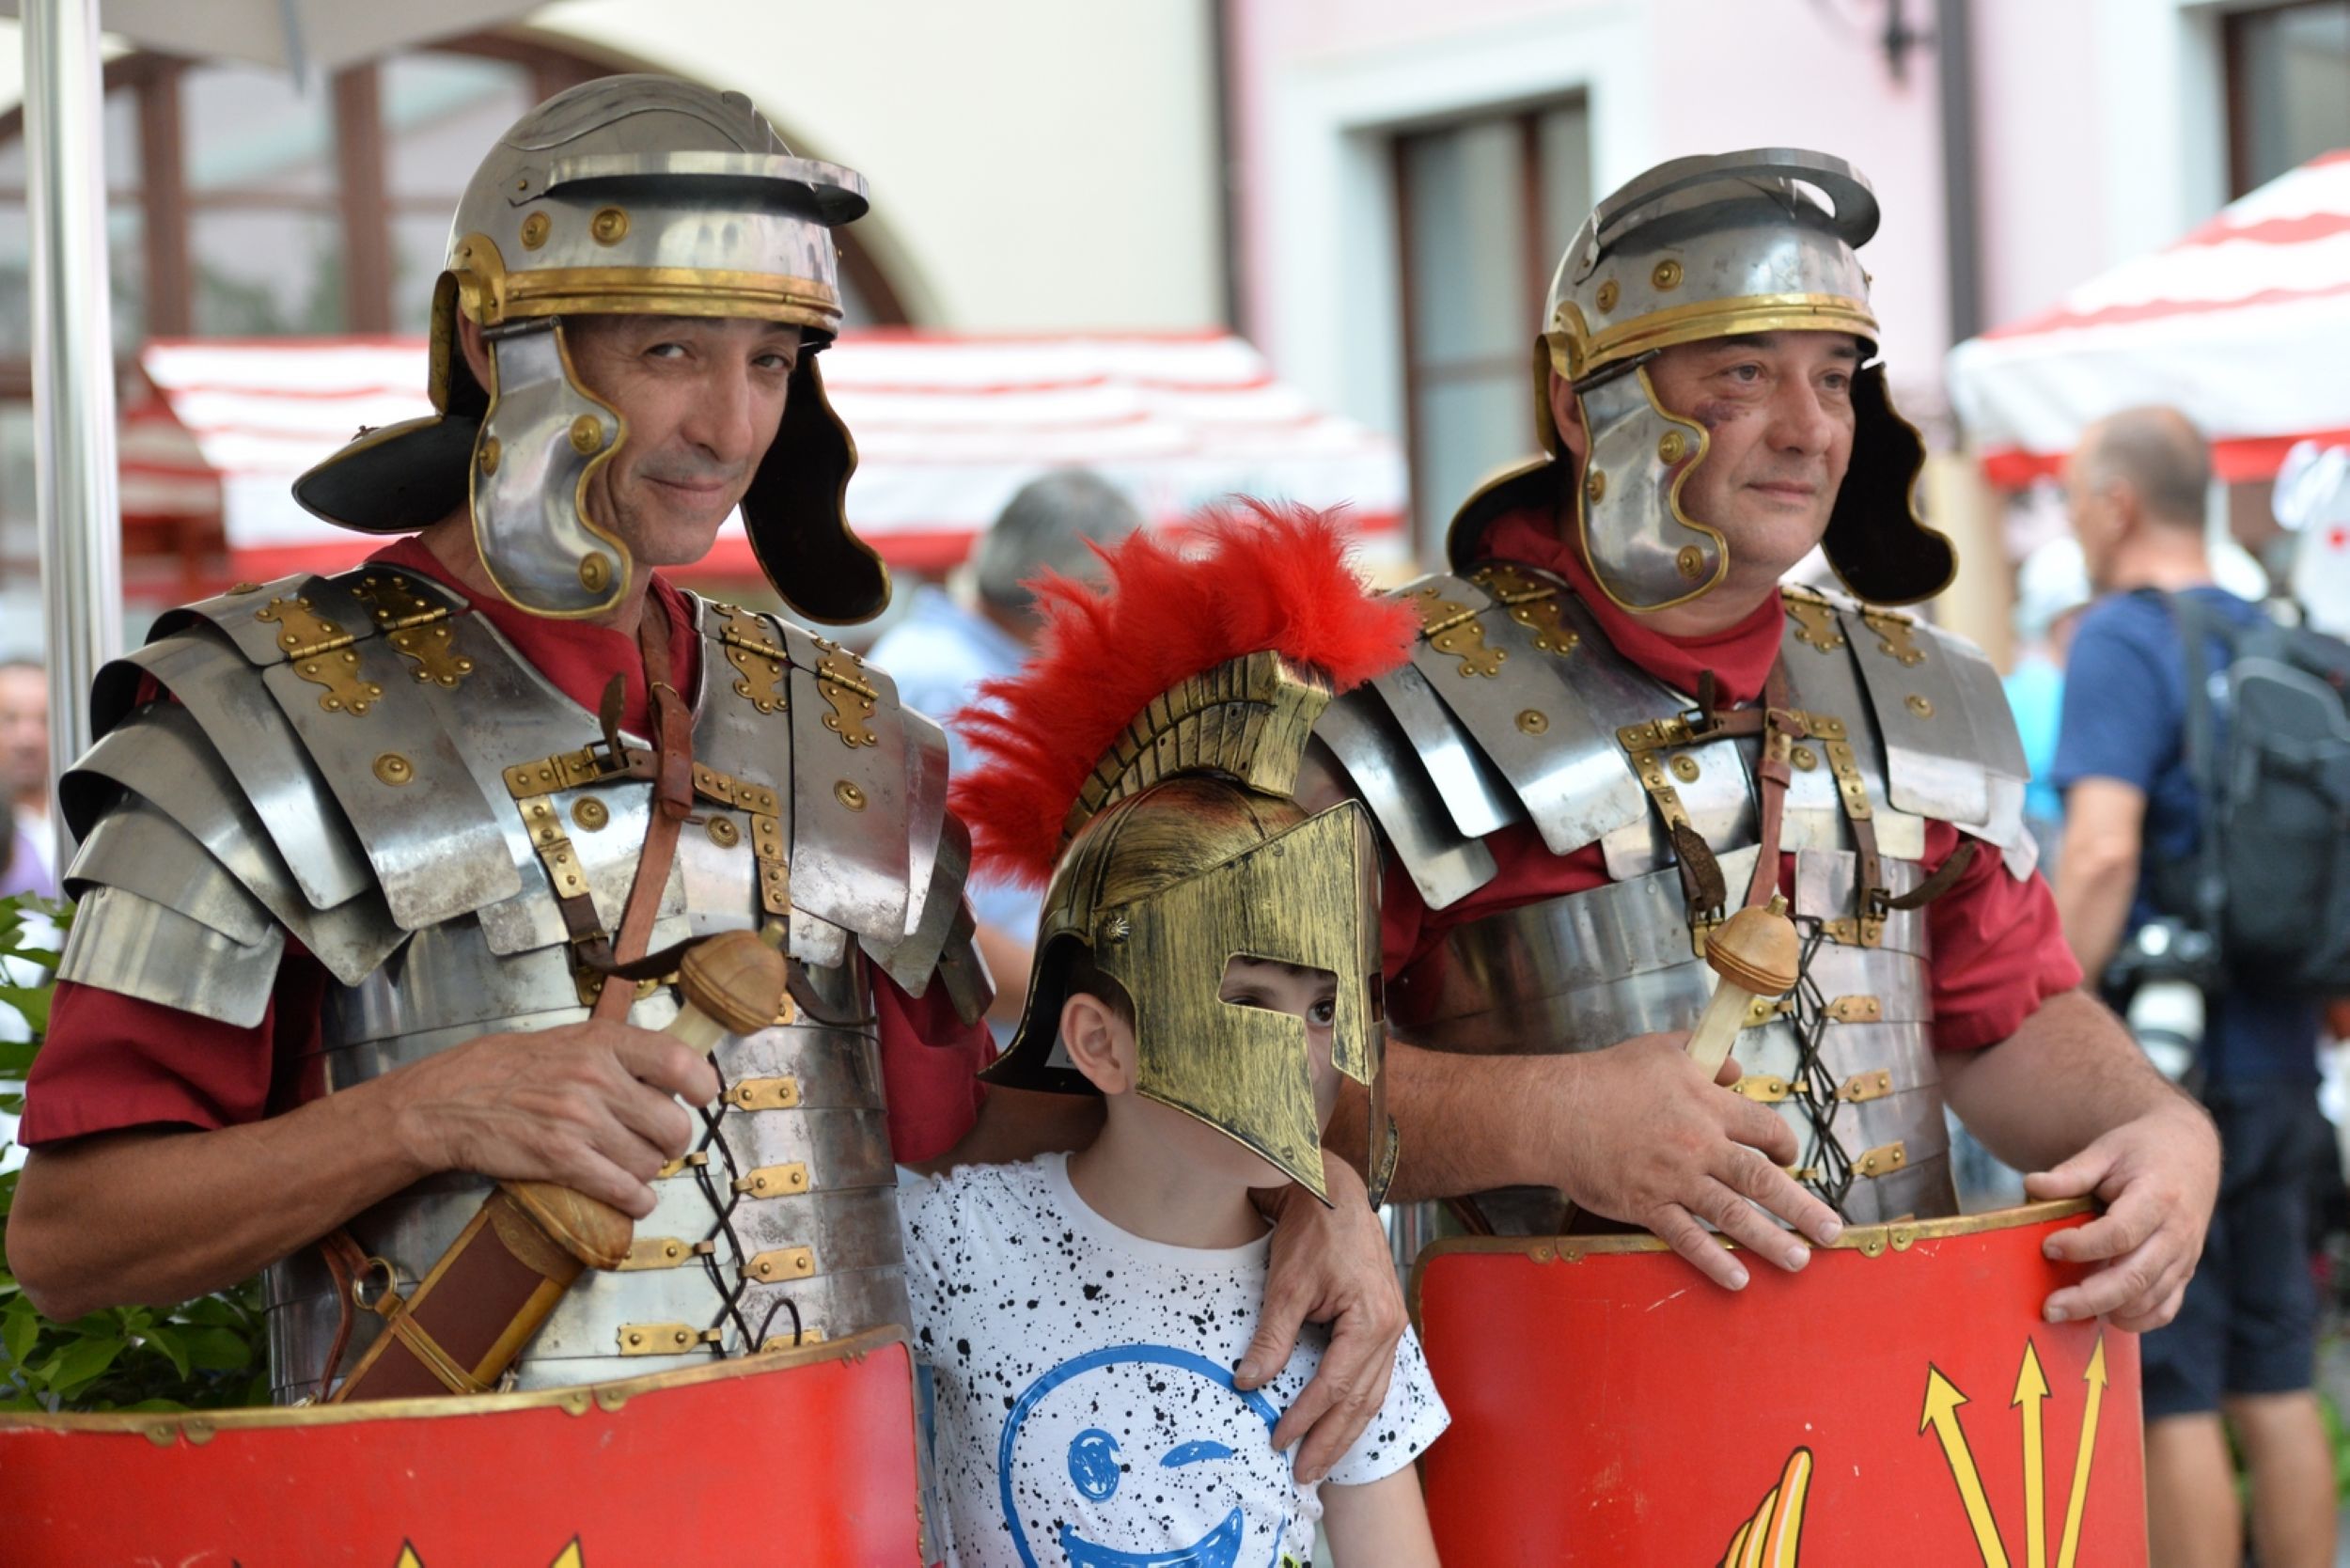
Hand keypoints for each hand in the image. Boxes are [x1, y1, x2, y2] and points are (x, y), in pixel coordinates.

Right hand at [390, 1022, 721, 1217]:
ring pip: (650, 1162)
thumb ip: (620, 1055)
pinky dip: (635, 1200)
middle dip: (672, 1141)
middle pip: (673, 1125)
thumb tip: (674, 1074)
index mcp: (604, 1042)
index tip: (699, 1098)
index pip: (681, 1062)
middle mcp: (597, 1079)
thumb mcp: (571, 1041)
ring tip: (630, 1163)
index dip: (702, 1086)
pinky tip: (631, 1196)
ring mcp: (579, 1121)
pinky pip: (623, 1189)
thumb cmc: (511, 1068)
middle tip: (657, 1141)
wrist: (449, 1100)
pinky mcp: (561, 1160)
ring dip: (647, 1171)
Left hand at [1235, 1153, 1405, 1483]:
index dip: (1306, 1418)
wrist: (1332, 1191)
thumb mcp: (1287, 1284)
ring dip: (1345, 1432)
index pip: (1336, 1385)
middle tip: (1303, 1474)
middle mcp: (1391, 1329)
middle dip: (1331, 1442)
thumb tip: (1249, 1382)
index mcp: (1372, 1320)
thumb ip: (1272, 1338)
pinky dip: (1355, 1406)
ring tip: (1319, 1462)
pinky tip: (1339, 1424)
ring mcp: (1392, 1327)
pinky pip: (1373, 1377)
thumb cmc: (1313, 1229)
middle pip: (1361, 1402)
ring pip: (1372, 1395)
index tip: (1279, 1441)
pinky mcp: (1383, 1323)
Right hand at [1539, 1033, 1844, 1289]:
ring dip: (1770, 1240)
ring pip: (1733, 1214)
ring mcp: (1674, 1178)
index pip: (1765, 1130)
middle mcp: (1699, 1145)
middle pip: (1763, 1179)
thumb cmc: (1607, 1077)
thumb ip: (1706, 1057)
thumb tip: (1735, 1069)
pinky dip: (1714, 1260)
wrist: (1556, 1111)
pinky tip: (1738, 1279)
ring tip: (1800, 1261)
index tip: (1792, 1159)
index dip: (1786, 1145)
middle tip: (1832, 1231)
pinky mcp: (1647, 1205)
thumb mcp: (1663, 1050)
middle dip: (1802, 1208)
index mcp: (1708, 1105)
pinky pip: (1687, 1238)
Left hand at [2025, 1094, 2217, 1330]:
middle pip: (2135, 1276)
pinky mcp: (2185, 1273)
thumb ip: (2072, 1173)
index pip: (2120, 1233)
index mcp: (2158, 1198)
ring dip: (2107, 1311)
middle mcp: (2177, 1233)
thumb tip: (2032, 1186)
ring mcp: (2185, 1257)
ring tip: (2065, 1311)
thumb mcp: (2106, 1150)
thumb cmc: (2140, 1151)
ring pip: (2149, 1299)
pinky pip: (2165, 1309)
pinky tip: (2102, 1315)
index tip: (2047, 1248)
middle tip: (2050, 1308)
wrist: (2189, 1153)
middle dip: (2089, 1298)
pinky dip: (2135, 1320)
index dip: (2082, 1246)